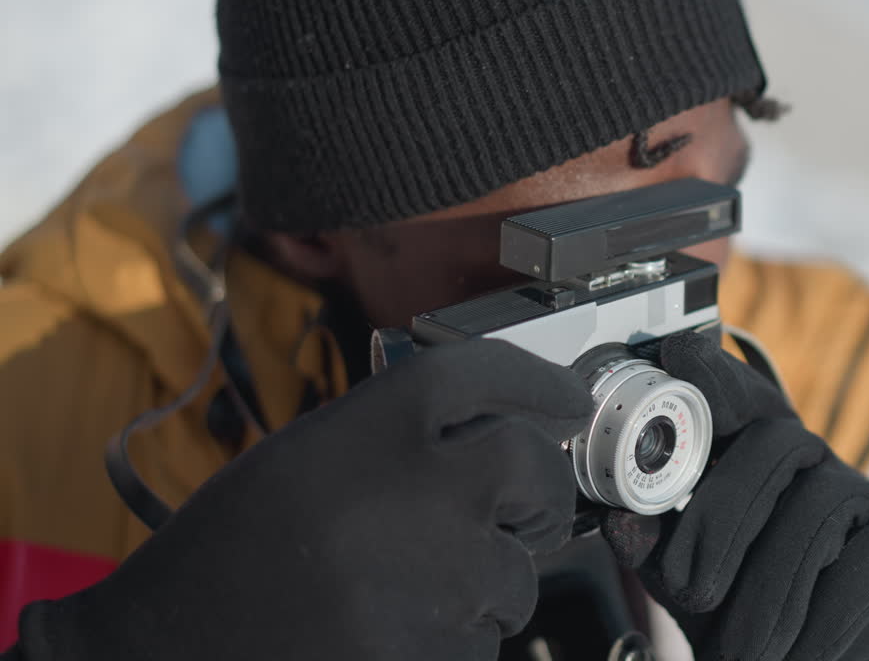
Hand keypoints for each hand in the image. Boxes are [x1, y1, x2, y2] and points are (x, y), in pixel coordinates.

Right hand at [10, 340, 592, 660]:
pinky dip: (454, 642)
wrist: (161, 651)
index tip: (570, 399)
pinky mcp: (433, 655)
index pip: (484, 373)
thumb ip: (396, 437)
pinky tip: (392, 636)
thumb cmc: (229, 555)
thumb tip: (493, 435)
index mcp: (373, 425)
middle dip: (539, 496)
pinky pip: (480, 644)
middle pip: (533, 470)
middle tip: (523, 512)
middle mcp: (419, 487)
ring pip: (515, 576)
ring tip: (408, 593)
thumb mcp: (305, 458)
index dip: (537, 381)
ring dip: (487, 584)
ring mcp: (435, 578)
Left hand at [602, 332, 868, 660]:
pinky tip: (800, 657)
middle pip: (777, 443)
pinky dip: (823, 618)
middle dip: (724, 514)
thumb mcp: (701, 598)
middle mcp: (825, 472)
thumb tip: (621, 518)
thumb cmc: (770, 640)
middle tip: (694, 590)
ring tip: (743, 654)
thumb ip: (663, 556)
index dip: (718, 378)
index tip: (682, 355)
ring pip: (822, 505)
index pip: (747, 405)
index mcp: (768, 474)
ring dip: (771, 588)